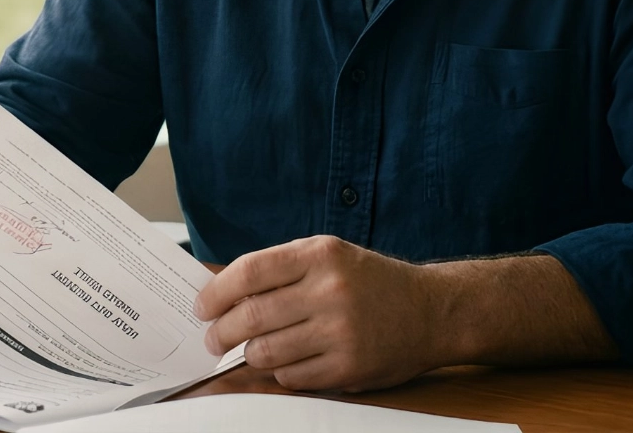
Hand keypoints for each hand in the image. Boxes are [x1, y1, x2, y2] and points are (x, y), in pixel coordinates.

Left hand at [193, 235, 443, 391]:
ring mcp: (341, 333)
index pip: (250, 271)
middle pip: (252, 316)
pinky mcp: (349, 368)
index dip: (216, 292)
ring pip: (267, 352)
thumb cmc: (368, 281)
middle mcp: (331, 291)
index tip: (202, 306)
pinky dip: (280, 372)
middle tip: (212, 338)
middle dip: (221, 331)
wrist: (431, 311)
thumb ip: (279, 269)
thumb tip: (218, 290)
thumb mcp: (327, 255)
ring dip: (249, 355)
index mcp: (320, 255)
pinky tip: (286, 361)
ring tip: (249, 350)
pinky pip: (292, 377)